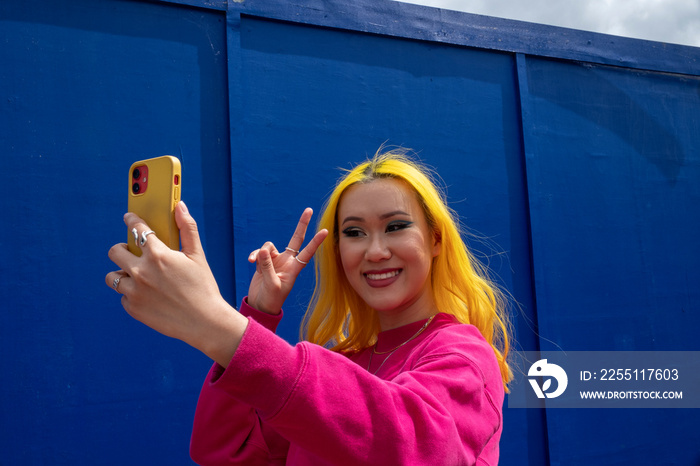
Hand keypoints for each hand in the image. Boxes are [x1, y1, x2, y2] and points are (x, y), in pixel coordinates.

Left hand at [106, 202, 246, 366]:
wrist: (204, 322)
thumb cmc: (203, 286)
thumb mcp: (197, 255)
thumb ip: (187, 228)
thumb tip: (180, 206)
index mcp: (157, 255)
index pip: (137, 229)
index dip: (132, 220)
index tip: (129, 218)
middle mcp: (141, 271)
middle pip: (115, 251)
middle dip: (121, 248)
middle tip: (131, 251)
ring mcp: (134, 291)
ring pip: (113, 276)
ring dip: (122, 273)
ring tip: (137, 276)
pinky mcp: (133, 308)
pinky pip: (123, 296)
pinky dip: (132, 293)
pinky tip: (148, 295)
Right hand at [247, 208, 327, 314]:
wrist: (260, 305)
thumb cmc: (271, 299)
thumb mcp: (271, 284)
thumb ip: (267, 266)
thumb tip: (263, 249)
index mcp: (294, 268)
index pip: (307, 252)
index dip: (316, 241)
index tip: (326, 231)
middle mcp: (286, 261)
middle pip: (296, 239)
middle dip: (302, 225)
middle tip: (309, 210)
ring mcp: (275, 261)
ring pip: (269, 246)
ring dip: (261, 251)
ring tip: (254, 262)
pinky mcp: (264, 262)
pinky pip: (259, 252)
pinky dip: (254, 255)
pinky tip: (250, 261)